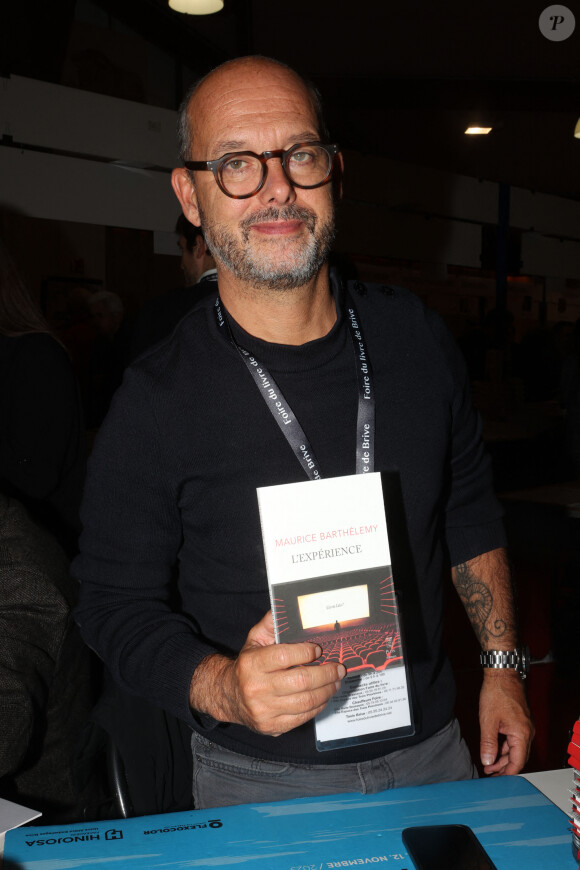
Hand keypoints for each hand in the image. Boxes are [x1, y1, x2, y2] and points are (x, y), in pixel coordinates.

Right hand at [190, 611, 345, 736]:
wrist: (229, 696)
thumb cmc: (248, 664)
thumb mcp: (254, 639)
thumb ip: (271, 623)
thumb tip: (286, 608)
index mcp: (252, 664)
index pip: (284, 656)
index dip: (305, 652)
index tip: (318, 649)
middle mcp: (257, 688)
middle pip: (300, 681)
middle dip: (325, 674)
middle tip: (339, 668)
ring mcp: (264, 710)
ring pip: (305, 702)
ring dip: (326, 690)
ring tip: (336, 681)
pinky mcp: (272, 726)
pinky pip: (302, 717)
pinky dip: (318, 706)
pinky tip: (324, 696)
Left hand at [479, 670, 534, 774]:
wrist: (501, 674)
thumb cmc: (496, 693)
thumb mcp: (488, 721)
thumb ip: (488, 743)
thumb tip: (487, 761)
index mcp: (521, 734)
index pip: (517, 762)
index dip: (506, 773)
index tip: (496, 780)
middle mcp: (527, 731)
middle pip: (517, 757)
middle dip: (503, 767)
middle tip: (490, 773)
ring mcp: (524, 726)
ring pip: (515, 748)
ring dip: (502, 757)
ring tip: (489, 763)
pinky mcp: (520, 720)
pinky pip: (514, 739)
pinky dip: (504, 746)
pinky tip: (494, 749)